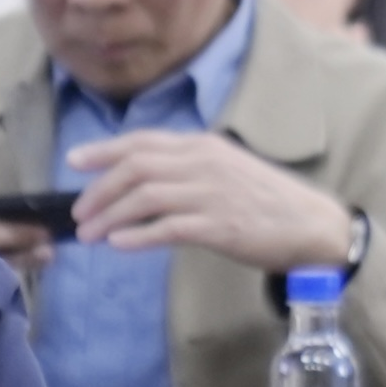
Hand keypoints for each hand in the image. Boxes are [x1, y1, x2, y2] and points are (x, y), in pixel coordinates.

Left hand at [66, 130, 353, 270]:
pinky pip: (168, 228)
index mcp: (203, 146)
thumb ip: (186, 170)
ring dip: (110, 216)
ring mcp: (211, 194)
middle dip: (100, 189)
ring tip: (90, 234)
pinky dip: (138, 236)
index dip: (103, 150)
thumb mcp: (225, 170)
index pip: (143, 142)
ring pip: (145, 198)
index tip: (73, 161)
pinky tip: (119, 245)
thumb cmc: (265, 201)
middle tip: (78, 212)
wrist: (312, 225)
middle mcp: (203, 164)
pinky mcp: (219, 226)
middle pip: (136, 168)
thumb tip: (139, 181)